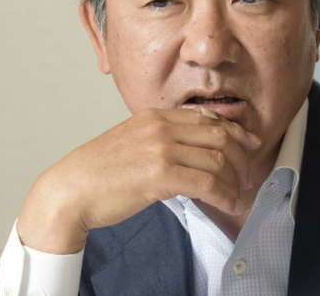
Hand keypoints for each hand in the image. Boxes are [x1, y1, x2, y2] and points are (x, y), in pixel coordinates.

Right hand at [16, 108, 260, 253]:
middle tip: (246, 176)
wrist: (71, 190)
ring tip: (237, 195)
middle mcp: (160, 127)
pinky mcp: (160, 175)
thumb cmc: (99, 172)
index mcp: (154, 116)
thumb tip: (195, 151)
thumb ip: (162, 139)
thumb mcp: (132, 141)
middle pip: (219, 135)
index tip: (248, 144)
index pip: (207, 117)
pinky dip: (225, 195)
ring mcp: (160, 149)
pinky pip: (208, 183)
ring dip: (235, 181)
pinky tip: (228, 204)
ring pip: (218, 160)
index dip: (235, 131)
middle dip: (241, 157)